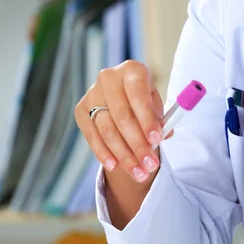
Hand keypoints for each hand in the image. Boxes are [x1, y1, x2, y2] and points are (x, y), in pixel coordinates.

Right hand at [75, 60, 164, 183]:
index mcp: (132, 70)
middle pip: (122, 116)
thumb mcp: (156, 108)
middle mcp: (108, 77)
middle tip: (150, 164)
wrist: (124, 102)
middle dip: (138, 144)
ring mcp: (92, 93)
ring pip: (107, 130)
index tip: (157, 140)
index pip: (138, 94)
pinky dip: (104, 153)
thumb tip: (163, 134)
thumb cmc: (144, 105)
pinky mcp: (81, 110)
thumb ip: (160, 119)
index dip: (147, 118)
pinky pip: (92, 136)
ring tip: (139, 172)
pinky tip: (115, 166)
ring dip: (124, 155)